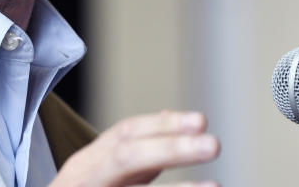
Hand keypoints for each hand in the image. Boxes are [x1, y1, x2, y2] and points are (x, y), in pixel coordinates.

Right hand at [50, 110, 220, 186]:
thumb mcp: (100, 171)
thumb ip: (135, 150)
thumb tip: (171, 117)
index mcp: (88, 164)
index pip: (124, 134)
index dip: (162, 126)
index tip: (201, 121)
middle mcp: (85, 181)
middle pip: (126, 158)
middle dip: (170, 149)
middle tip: (213, 144)